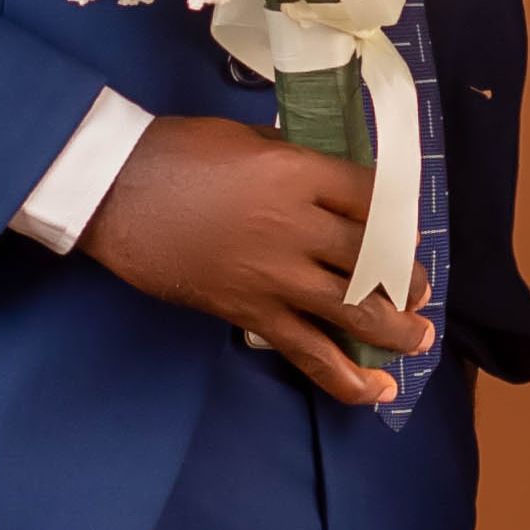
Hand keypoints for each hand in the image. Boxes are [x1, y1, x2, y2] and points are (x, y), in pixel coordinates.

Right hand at [80, 112, 437, 405]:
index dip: (401, 219)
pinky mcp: (249, 312)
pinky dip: (344, 378)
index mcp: (299, 172)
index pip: (375, 198)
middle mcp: (298, 226)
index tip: (407, 233)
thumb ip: (295, 160)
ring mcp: (275, 274)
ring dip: (395, 331)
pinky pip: (308, 352)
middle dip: (407, 281)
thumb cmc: (174, 152)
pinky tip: (374, 392)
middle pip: (375, 258)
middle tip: (418, 293)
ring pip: (354, 311)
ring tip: (415, 340)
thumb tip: (329, 180)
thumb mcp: (247, 137)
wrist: (112, 190)